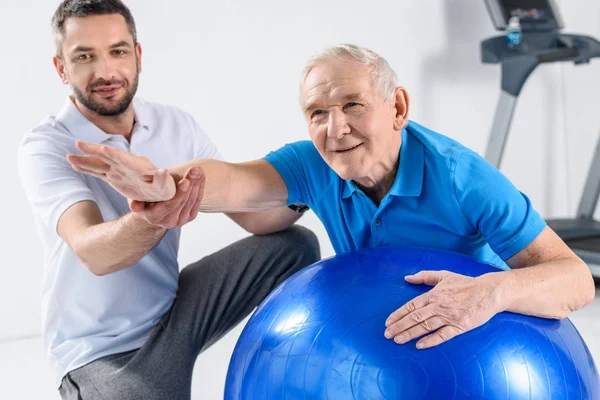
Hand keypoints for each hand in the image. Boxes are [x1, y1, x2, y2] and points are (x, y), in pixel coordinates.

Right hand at [67, 141, 175, 201]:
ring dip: (85, 159)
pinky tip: (74, 164)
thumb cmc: (166, 188)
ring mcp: (118, 170)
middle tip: (78, 144)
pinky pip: (98, 171)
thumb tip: (163, 172)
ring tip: (69, 156)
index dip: (114, 154)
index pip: (125, 158)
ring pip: (99, 163)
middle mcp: (126, 165)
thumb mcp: (167, 185)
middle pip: (107, 156)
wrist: (162, 189)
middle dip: (94, 151)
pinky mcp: (114, 177)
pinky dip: (86, 168)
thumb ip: (163, 180)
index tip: (103, 149)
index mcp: (139, 165)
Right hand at [130, 167, 204, 228]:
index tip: (185, 181)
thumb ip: (137, 200)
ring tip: (199, 170)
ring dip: (197, 183)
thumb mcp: (137, 197)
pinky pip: (197, 201)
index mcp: (153, 217)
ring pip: (191, 201)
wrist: (152, 209)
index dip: (178, 194)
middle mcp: (167, 222)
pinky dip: (200, 187)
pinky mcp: (189, 217)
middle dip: (191, 184)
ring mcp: (180, 221)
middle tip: (195, 170)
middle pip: (182, 202)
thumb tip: (135, 206)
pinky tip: (201, 176)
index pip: (168, 206)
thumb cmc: (143, 197)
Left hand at [384, 270, 502, 348]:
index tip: (388, 322)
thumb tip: (407, 278)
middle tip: (387, 335)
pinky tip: (419, 345)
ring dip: (410, 334)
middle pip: (415, 317)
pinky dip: (431, 340)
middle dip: (399, 326)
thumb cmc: (465, 284)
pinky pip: (443, 335)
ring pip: (425, 326)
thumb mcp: (444, 275)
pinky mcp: (460, 326)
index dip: (398, 314)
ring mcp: (449, 316)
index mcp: (433, 294)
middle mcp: (439, 305)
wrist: (489, 292)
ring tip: (397, 340)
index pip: (411, 306)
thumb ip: (424, 276)